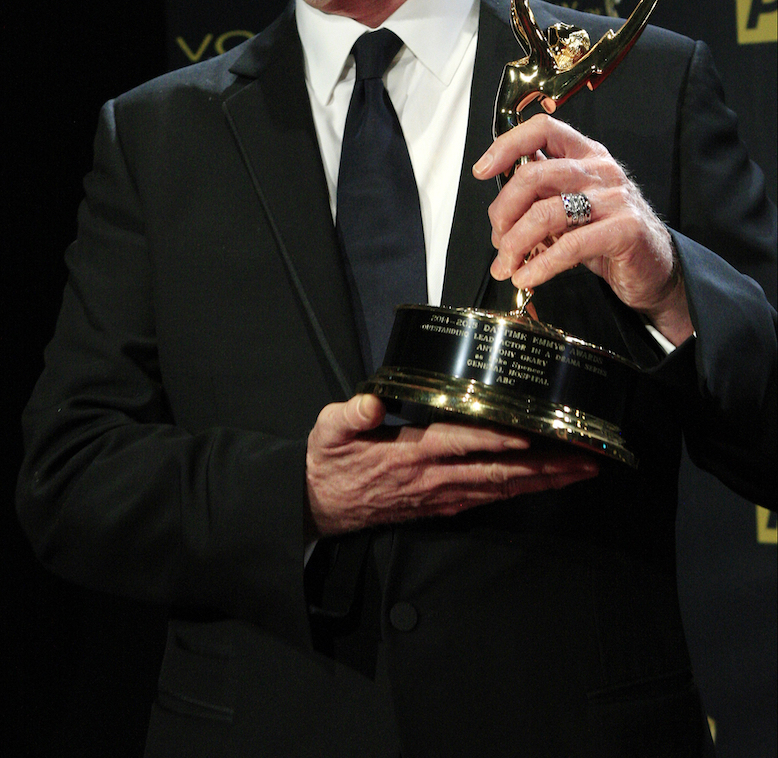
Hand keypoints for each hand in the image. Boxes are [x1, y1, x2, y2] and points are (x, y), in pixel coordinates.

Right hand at [305, 393, 598, 536]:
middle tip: (585, 459)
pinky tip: (544, 484)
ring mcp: (442, 496)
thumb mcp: (329, 430)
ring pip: (502, 487)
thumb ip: (351, 414)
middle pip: (498, 471)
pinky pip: (491, 497)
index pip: (461, 444)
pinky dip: (522, 491)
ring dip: (543, 480)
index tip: (529, 433)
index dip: (496, 439)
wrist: (322, 506)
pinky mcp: (444, 505)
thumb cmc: (331, 462)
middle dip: (545, 466)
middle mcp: (434, 478)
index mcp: (410, 454)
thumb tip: (372, 401)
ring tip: (582, 470)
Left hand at [472, 115, 692, 345]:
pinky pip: (569, 246)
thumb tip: (499, 209)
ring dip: (516, 244)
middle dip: (503, 210)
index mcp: (585, 154)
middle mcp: (600, 169)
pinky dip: (540, 265)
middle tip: (496, 239)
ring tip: (507, 265)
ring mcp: (614, 198)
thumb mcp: (571, 207)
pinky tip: (527, 276)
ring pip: (545, 212)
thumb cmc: (608, 235)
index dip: (506, 146)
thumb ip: (541, 197)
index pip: (542, 130)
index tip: (482, 171)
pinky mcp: (624, 229)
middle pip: (533, 174)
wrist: (655, 268)